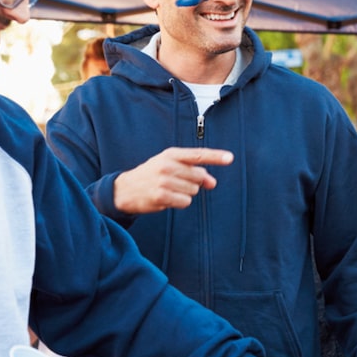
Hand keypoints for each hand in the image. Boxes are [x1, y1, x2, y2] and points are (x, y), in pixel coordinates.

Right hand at [113, 147, 232, 213]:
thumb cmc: (152, 176)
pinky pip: (185, 202)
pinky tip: (167, 199)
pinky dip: (180, 202)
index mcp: (171, 154)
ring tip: (169, 190)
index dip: (216, 156)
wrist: (126, 189)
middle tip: (177, 182)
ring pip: (193, 191)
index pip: (198, 154)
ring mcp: (164, 181)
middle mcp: (167, 165)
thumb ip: (194, 171)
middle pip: (199, 177)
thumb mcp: (170, 166)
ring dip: (185, 193)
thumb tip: (213, 183)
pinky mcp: (161, 196)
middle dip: (193, 182)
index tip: (230, 158)